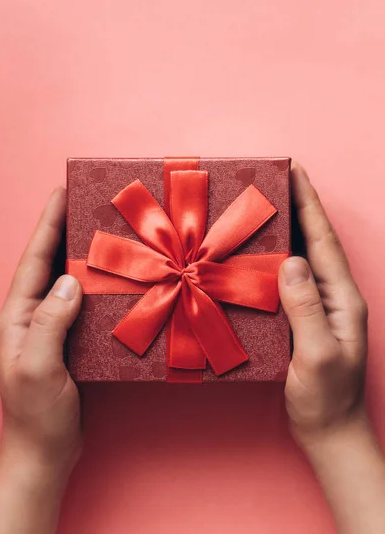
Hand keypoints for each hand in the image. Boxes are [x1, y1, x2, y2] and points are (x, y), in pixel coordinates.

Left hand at [0, 187, 82, 479]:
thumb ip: (49, 323)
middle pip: (49, 262)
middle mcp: (33, 315)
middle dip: (64, 230)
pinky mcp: (71, 339)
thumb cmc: (35, 414)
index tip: (61, 193)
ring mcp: (52, 326)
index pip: (34, 260)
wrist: (45, 452)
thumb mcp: (37, 367)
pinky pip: (84, 302)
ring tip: (101, 230)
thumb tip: (69, 281)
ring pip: (67, 279)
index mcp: (18, 315)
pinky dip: (96, 284)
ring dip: (82, 254)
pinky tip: (111, 277)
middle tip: (85, 203)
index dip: (47, 225)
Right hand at [279, 164, 367, 445]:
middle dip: (298, 205)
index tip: (296, 171)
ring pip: (300, 256)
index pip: (323, 241)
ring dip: (286, 227)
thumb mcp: (318, 355)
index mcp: (342, 298)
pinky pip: (286, 278)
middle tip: (277, 177)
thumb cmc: (326, 399)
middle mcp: (332, 295)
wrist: (328, 430)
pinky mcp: (301, 317)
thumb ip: (307, 308)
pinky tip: (258, 251)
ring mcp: (318, 306)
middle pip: (314, 240)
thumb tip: (290, 262)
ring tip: (266, 203)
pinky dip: (273, 257)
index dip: (309, 204)